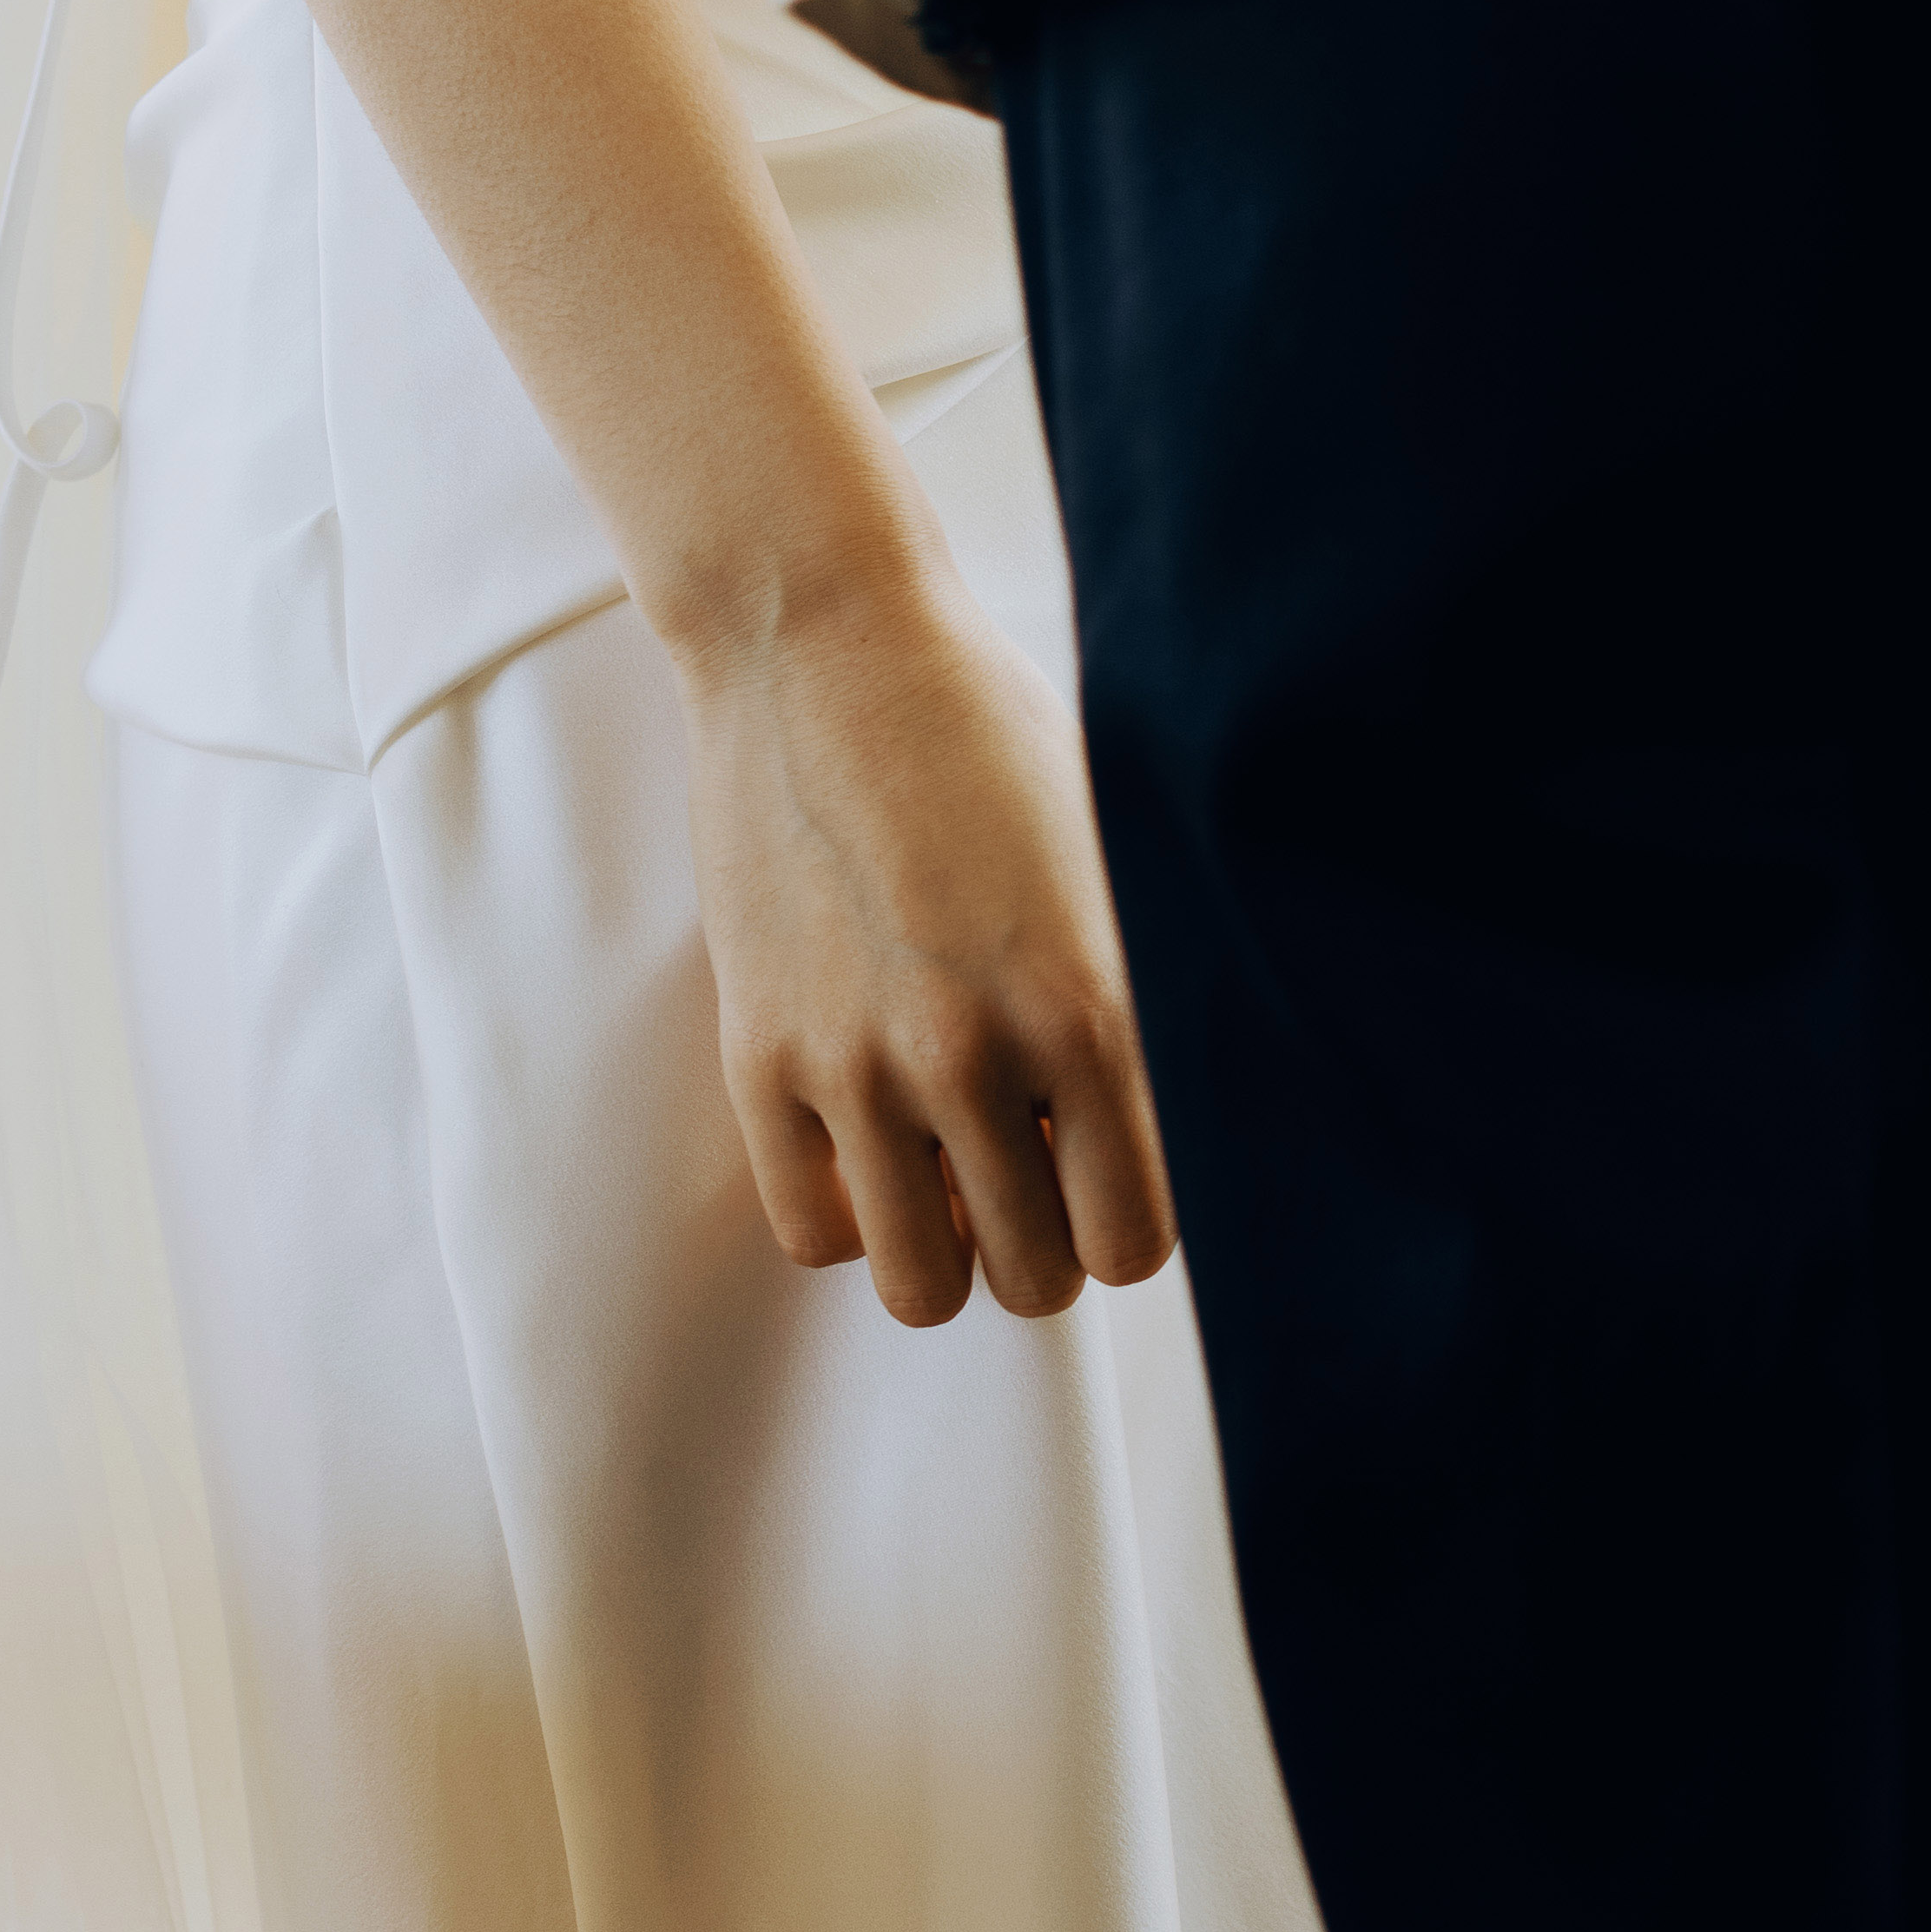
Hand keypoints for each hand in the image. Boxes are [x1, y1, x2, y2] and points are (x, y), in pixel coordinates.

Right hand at [681, 557, 1176, 1328]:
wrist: (824, 644)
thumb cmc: (987, 737)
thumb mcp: (1112, 863)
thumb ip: (1143, 1006)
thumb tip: (1171, 1131)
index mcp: (1093, 1010)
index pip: (1139, 1240)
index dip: (1127, 1216)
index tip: (1106, 1166)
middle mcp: (976, 1056)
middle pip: (1038, 1280)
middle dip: (1044, 1236)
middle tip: (1029, 1157)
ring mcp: (858, 1065)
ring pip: (923, 1287)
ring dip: (947, 1243)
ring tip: (950, 1162)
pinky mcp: (759, 1057)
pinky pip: (814, 1231)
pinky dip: (852, 1210)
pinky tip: (872, 1131)